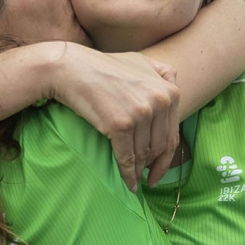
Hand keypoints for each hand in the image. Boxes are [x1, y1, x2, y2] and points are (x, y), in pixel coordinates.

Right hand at [42, 43, 179, 190]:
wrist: (70, 68)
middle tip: (148, 179)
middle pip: (160, 145)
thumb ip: (162, 75)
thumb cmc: (101, 66)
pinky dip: (128, 174)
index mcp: (169, 90)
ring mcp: (141, 113)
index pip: (173, 132)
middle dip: (154, 166)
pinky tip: (128, 182)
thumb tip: (173, 90)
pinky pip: (127, 157)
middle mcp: (160, 101)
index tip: (159, 168)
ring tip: (135, 181)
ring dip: (139, 172)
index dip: (167, 156)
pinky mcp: (121, 124)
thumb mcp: (140, 62)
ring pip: (144, 153)